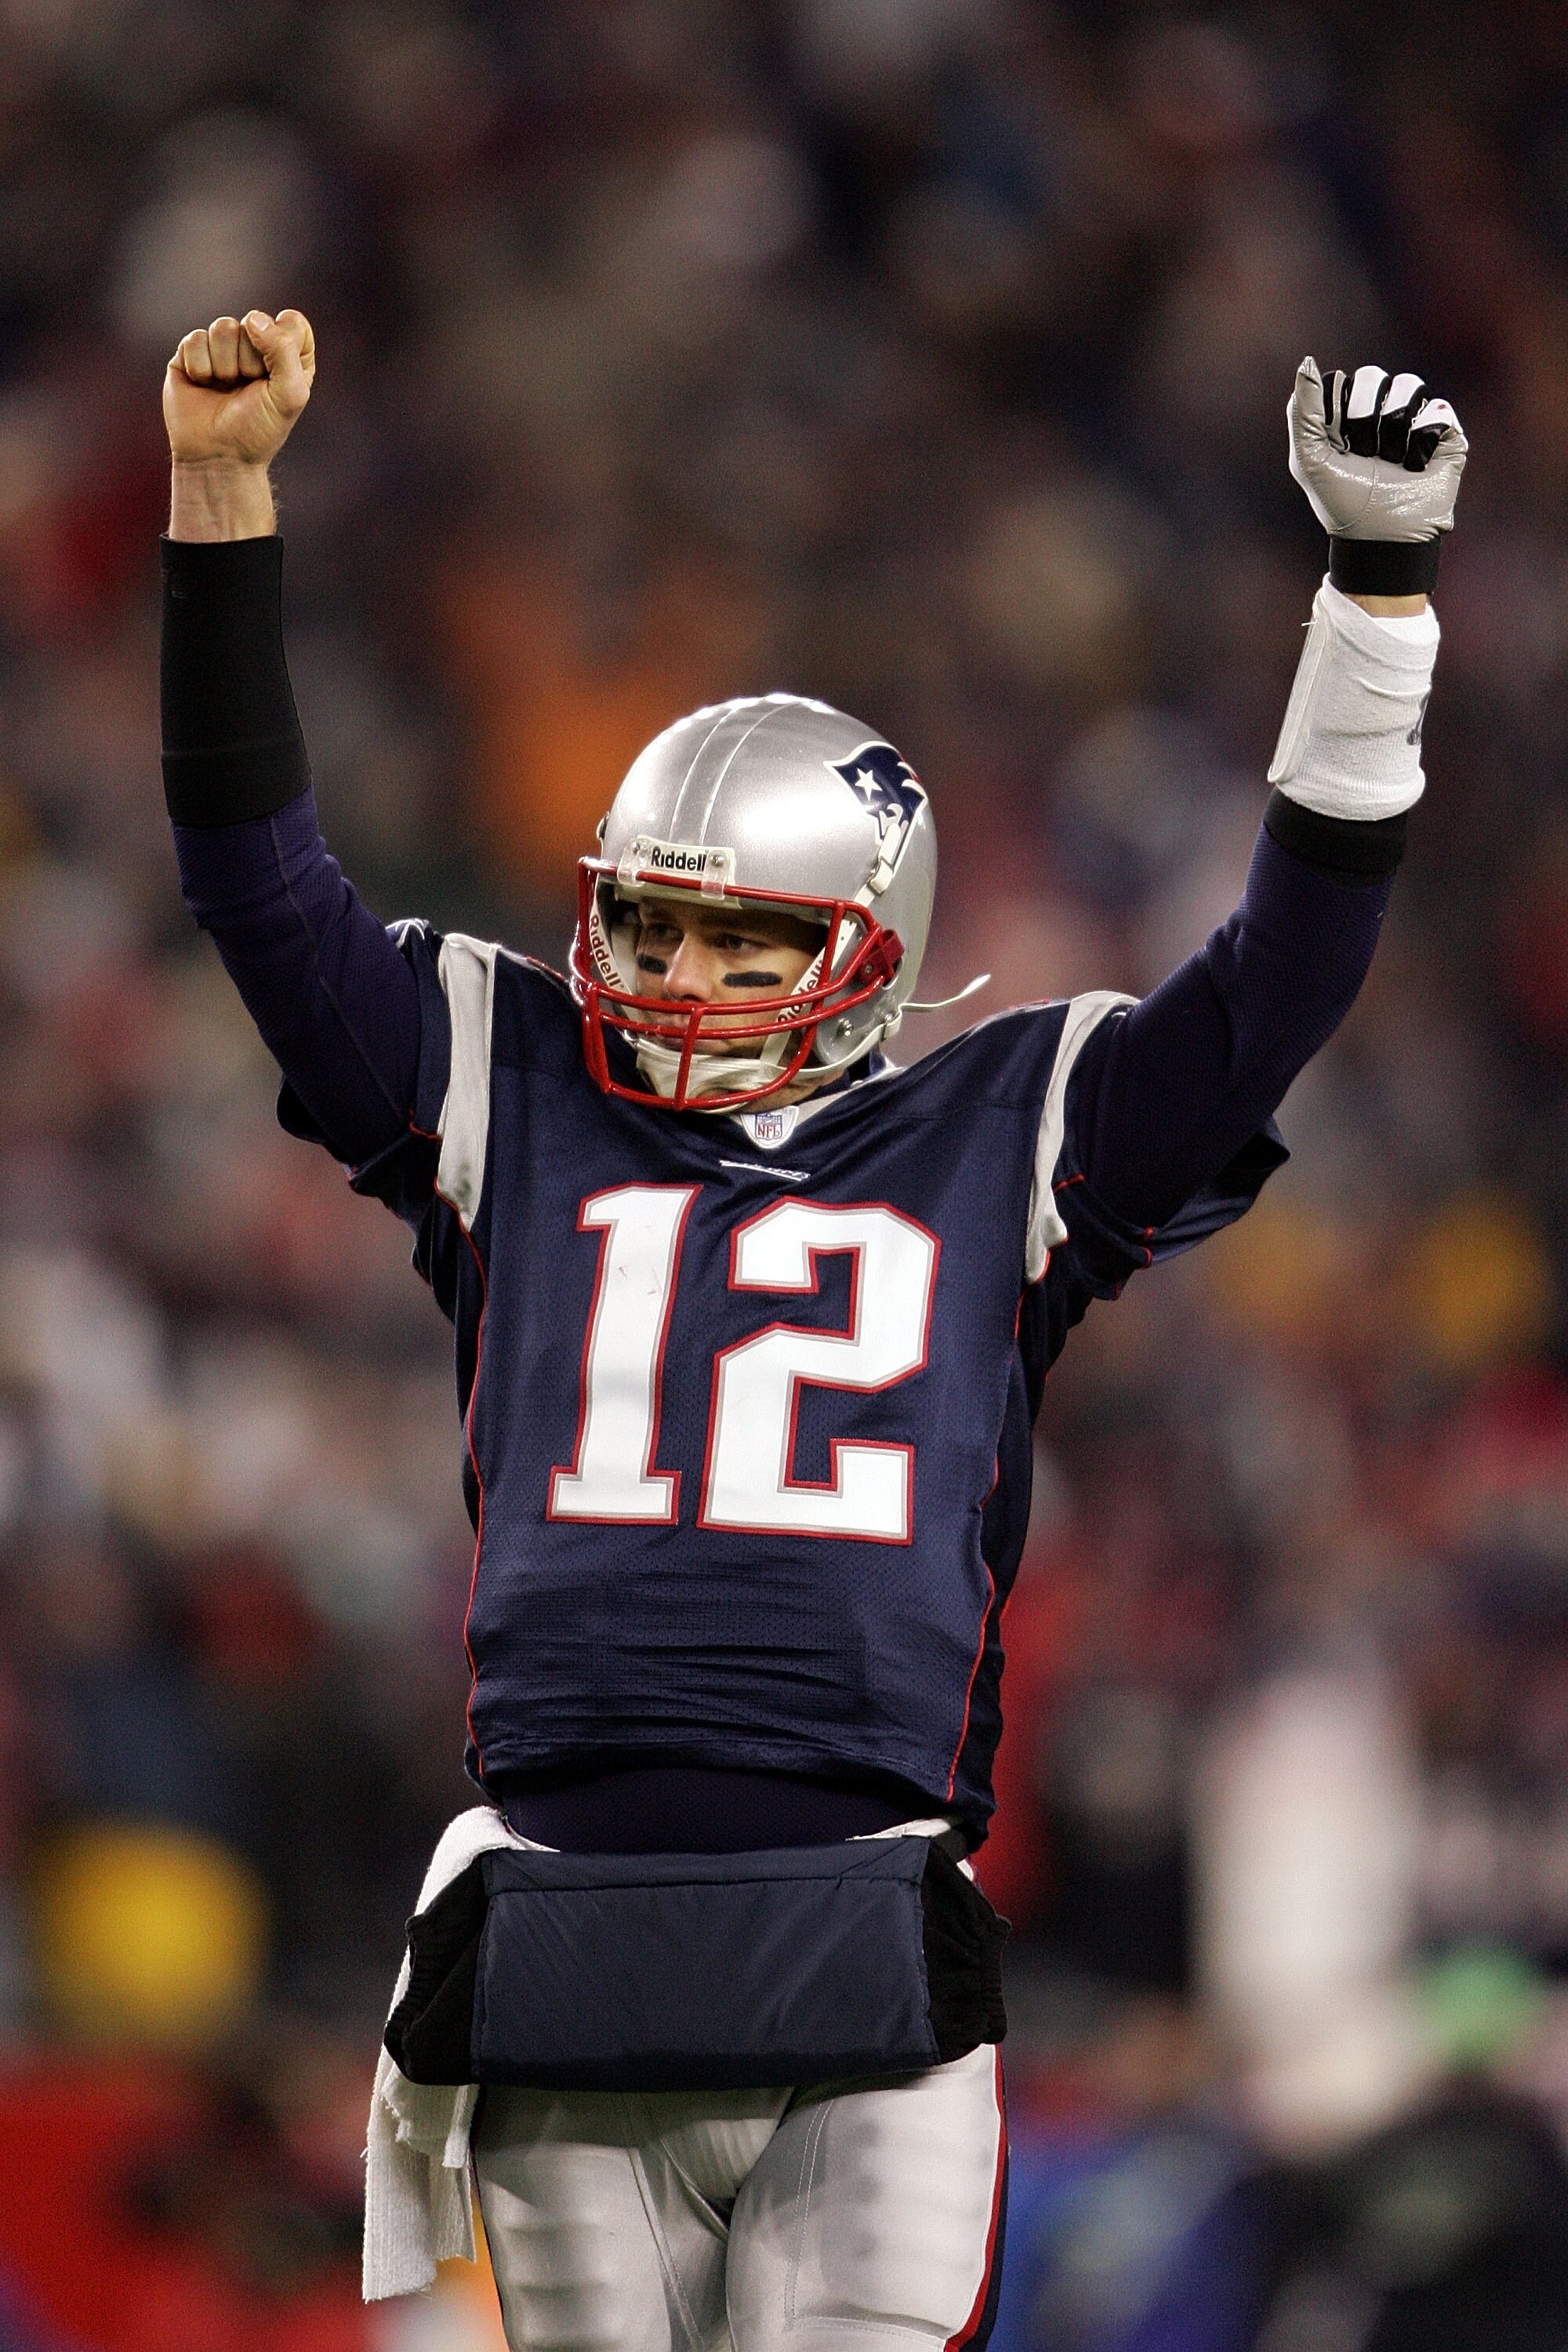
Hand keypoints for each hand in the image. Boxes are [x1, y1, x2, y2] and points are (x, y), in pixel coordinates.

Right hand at [164, 308, 314, 467]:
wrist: (217, 456)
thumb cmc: (257, 430)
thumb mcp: (289, 395)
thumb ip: (284, 350)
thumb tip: (253, 319)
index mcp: (288, 357)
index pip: (292, 322)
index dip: (283, 343)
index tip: (275, 374)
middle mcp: (256, 348)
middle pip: (255, 321)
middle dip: (250, 360)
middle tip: (247, 389)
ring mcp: (223, 348)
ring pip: (223, 327)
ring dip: (225, 364)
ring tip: (225, 387)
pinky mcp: (192, 353)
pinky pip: (195, 339)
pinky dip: (201, 368)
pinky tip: (203, 386)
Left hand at [1288, 357, 1466, 541]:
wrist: (1381, 536)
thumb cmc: (1341, 502)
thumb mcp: (1309, 458)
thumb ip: (1303, 410)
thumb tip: (1308, 362)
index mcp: (1348, 414)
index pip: (1344, 381)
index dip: (1338, 410)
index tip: (1336, 443)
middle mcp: (1382, 412)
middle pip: (1374, 377)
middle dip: (1364, 419)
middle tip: (1365, 453)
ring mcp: (1415, 420)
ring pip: (1408, 386)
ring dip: (1393, 429)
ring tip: (1391, 460)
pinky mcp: (1445, 434)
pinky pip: (1437, 409)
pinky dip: (1421, 439)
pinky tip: (1415, 463)